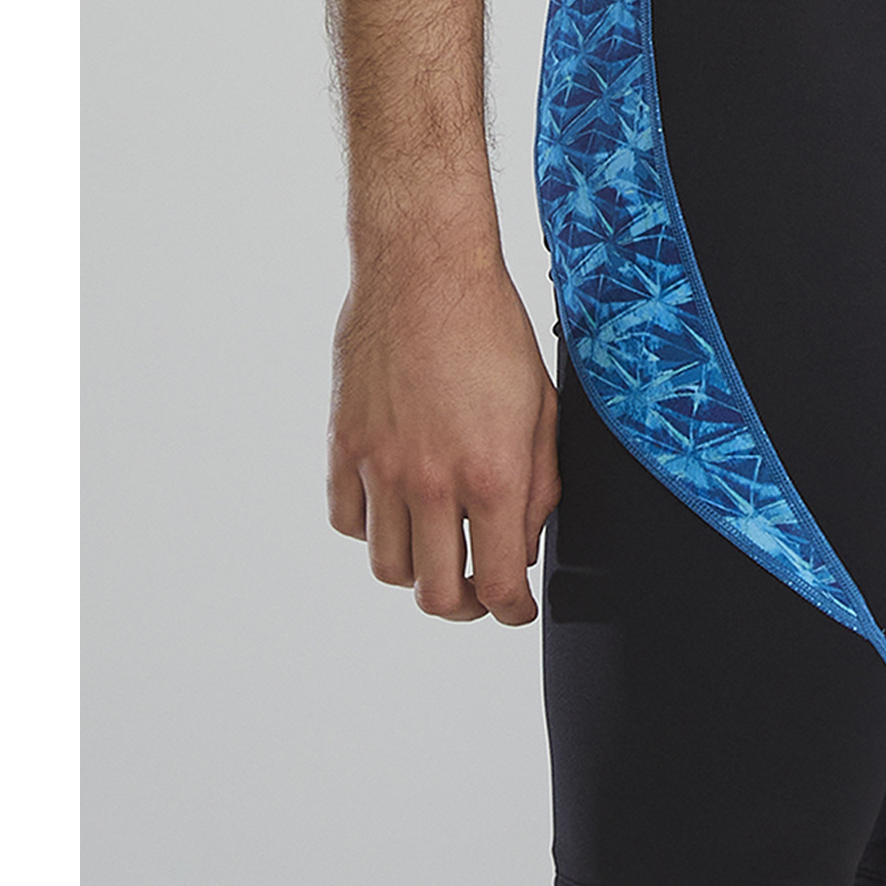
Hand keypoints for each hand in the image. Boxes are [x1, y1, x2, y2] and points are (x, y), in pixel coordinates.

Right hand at [327, 261, 558, 624]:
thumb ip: (536, 486)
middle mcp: (430, 481)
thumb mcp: (541, 410)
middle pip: (436, 595)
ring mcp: (379, 467)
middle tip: (479, 593)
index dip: (512, 612)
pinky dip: (372, 531)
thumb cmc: (491, 331)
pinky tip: (397, 510)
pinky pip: (348, 522)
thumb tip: (522, 542)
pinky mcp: (343, 446)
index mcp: (490, 475)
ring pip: (387, 567)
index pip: (496, 585)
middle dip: (465, 607)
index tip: (517, 609)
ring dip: (416, 572)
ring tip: (438, 552)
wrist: (425, 274)